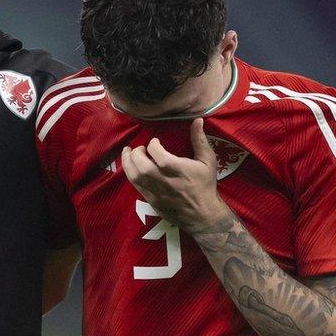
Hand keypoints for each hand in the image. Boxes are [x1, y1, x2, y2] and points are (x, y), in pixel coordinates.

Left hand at [120, 118, 229, 233]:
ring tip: (128, 154)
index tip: (155, 141)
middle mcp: (163, 180)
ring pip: (134, 176)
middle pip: (142, 165)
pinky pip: (135, 186)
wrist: (203, 215)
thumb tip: (198, 120)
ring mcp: (155, 192)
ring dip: (127, 163)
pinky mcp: (151, 201)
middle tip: (139, 148)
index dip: (152, 144)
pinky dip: (130, 174)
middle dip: (136, 153)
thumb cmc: (205, 185)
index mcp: (177, 168)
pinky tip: (131, 168)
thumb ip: (200, 140)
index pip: (156, 152)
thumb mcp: (208, 161)